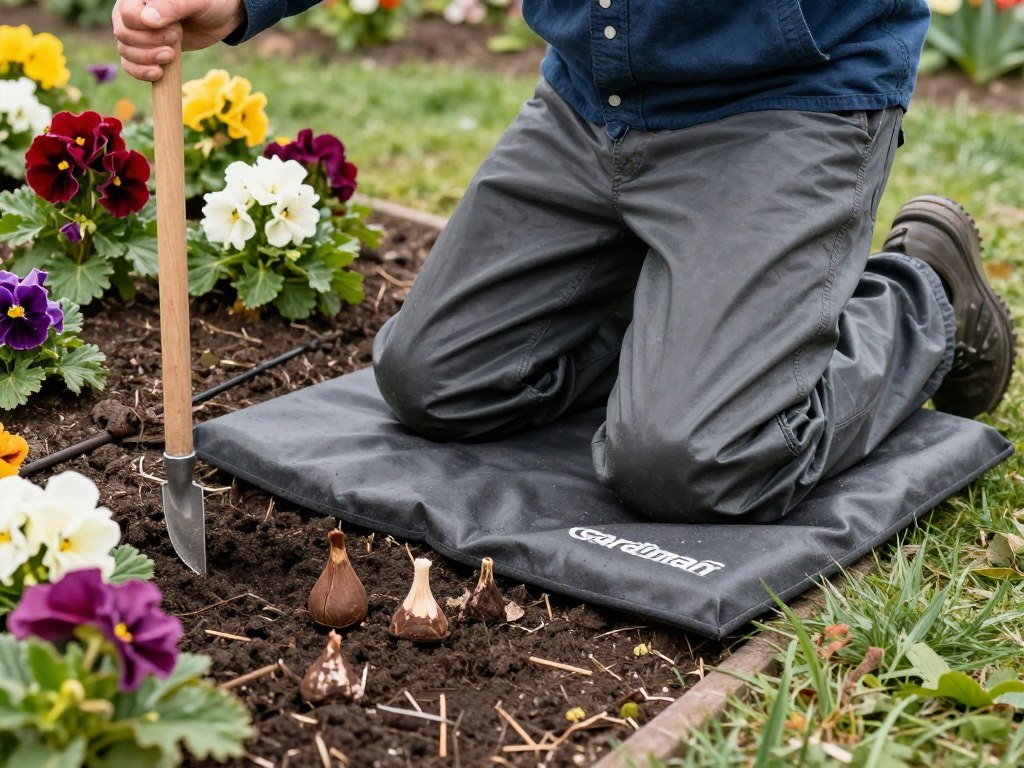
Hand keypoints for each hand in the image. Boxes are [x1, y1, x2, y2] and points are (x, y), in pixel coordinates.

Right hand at [112, 0, 246, 80]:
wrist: (219, 18)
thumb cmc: (207, 2)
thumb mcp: (194, 0)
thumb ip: (171, 6)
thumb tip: (147, 20)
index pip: (127, 16)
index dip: (147, 30)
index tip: (174, 33)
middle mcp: (131, 12)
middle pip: (124, 35)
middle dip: (149, 47)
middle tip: (174, 48)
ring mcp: (136, 32)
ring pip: (125, 51)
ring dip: (147, 60)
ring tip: (171, 57)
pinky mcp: (145, 49)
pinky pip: (130, 64)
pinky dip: (141, 72)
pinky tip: (158, 74)